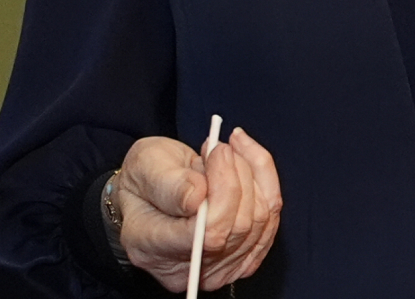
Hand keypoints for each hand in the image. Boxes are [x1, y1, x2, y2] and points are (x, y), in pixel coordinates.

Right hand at [112, 127, 281, 291]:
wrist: (152, 192)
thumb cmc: (145, 177)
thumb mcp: (144, 165)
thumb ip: (168, 183)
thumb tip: (197, 196)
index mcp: (152, 248)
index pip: (205, 234)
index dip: (222, 188)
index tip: (217, 149)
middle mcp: (189, 269)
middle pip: (237, 226)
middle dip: (237, 174)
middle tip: (221, 145)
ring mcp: (218, 268)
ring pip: (259, 220)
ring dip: (251, 173)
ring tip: (228, 151)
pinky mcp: (241, 257)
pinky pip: (269, 219)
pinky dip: (265, 181)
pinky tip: (247, 160)